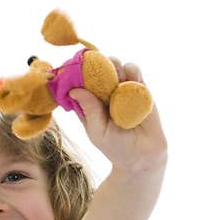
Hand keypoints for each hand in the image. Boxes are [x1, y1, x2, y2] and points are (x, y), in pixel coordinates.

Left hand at [68, 58, 167, 173]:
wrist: (143, 155)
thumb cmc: (116, 147)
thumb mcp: (98, 131)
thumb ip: (89, 110)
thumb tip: (74, 90)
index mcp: (89, 103)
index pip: (80, 82)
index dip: (77, 71)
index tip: (76, 66)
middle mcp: (104, 93)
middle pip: (98, 68)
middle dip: (97, 64)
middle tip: (99, 70)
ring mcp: (121, 89)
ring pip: (116, 65)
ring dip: (115, 65)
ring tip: (117, 79)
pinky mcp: (140, 87)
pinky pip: (135, 71)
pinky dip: (132, 70)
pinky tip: (131, 80)